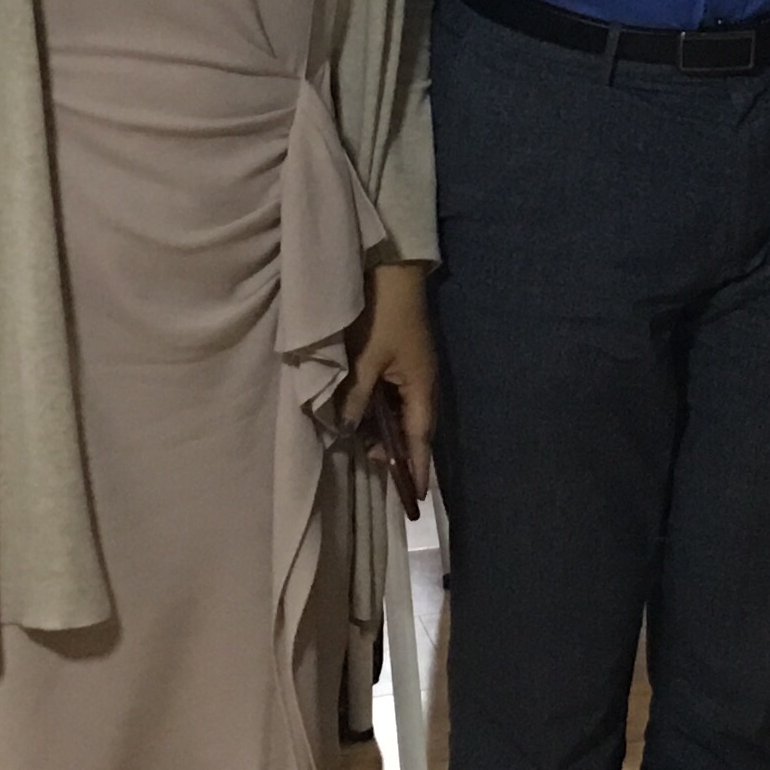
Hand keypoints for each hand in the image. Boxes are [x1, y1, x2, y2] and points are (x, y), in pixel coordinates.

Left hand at [342, 261, 435, 510]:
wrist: (391, 270)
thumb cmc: (381, 314)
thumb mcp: (365, 360)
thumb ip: (356, 398)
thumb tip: (349, 432)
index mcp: (420, 386)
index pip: (420, 440)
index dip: (416, 469)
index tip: (416, 499)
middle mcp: (421, 383)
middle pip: (411, 428)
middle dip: (396, 450)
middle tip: (372, 468)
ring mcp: (411, 370)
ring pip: (399, 412)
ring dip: (383, 429)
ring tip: (360, 445)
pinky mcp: (400, 359)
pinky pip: (391, 396)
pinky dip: (378, 410)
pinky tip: (359, 414)